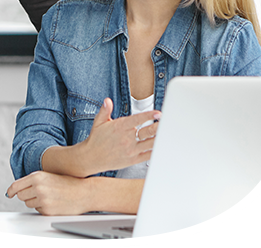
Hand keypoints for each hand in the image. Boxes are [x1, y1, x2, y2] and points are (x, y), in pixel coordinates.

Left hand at [6, 171, 144, 215]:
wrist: (84, 191)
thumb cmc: (67, 182)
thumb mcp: (48, 176)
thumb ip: (33, 180)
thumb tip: (16, 189)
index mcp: (37, 176)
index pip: (16, 186)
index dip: (11, 190)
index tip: (9, 193)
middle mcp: (38, 188)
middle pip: (21, 196)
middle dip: (26, 195)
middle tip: (36, 192)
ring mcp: (42, 200)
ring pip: (29, 204)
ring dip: (35, 201)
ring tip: (48, 196)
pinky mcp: (47, 211)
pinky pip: (38, 210)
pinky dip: (42, 208)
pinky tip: (53, 202)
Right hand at [42, 97, 159, 176]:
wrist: (91, 157)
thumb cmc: (96, 139)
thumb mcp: (98, 122)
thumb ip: (105, 110)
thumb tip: (107, 100)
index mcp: (120, 127)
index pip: (137, 119)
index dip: (149, 116)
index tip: (158, 113)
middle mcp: (127, 138)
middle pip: (147, 132)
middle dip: (159, 127)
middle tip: (168, 123)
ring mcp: (131, 150)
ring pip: (150, 144)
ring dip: (159, 138)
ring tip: (168, 133)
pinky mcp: (133, 159)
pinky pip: (148, 155)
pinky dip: (156, 151)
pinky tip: (162, 146)